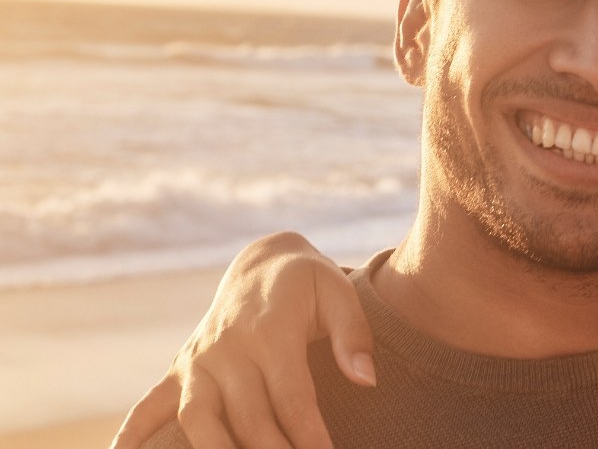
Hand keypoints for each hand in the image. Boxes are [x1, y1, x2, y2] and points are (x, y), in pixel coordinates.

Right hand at [109, 232, 376, 448]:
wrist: (263, 265)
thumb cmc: (309, 285)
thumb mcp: (339, 294)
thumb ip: (354, 336)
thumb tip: (366, 380)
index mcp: (270, 331)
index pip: (290, 395)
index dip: (308, 433)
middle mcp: (227, 348)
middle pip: (247, 416)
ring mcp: (197, 361)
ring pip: (198, 418)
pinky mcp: (178, 370)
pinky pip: (148, 406)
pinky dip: (132, 435)